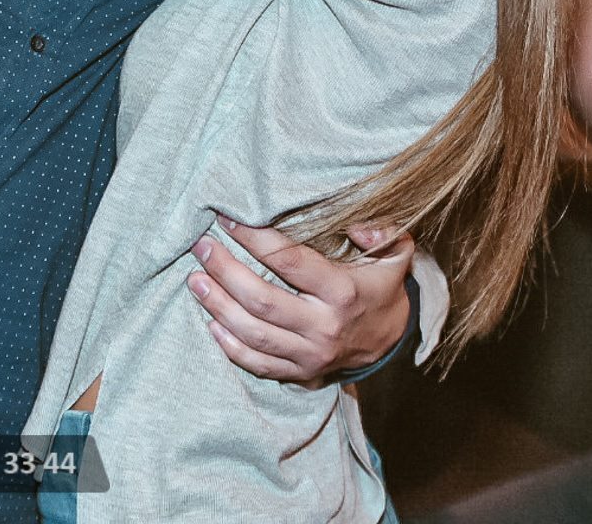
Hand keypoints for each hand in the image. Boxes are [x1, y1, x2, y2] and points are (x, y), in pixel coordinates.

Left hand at [186, 216, 414, 381]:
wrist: (392, 340)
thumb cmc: (382, 287)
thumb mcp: (396, 254)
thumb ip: (385, 232)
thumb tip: (356, 225)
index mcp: (342, 293)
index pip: (289, 262)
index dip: (255, 239)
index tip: (229, 218)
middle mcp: (323, 327)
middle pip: (262, 300)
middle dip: (225, 271)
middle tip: (201, 246)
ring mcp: (310, 354)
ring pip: (254, 334)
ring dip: (219, 306)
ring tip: (195, 280)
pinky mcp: (300, 373)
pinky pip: (258, 364)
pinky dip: (230, 347)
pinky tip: (211, 322)